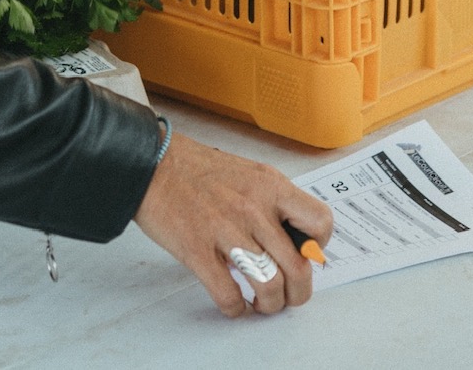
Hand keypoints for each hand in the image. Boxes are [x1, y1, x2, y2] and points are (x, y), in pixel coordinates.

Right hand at [134, 134, 332, 317]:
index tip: (306, 255)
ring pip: (268, 285)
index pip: (319, 222)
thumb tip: (290, 239)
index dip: (318, 247)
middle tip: (291, 296)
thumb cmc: (196, 169)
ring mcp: (225, 231)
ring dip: (270, 305)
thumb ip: (273, 201)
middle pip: (297, 267)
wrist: (152, 164)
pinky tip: (235, 304)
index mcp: (269, 187)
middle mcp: (253, 209)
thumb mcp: (248, 173)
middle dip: (298, 293)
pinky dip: (235, 308)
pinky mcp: (197, 251)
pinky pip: (227, 294)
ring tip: (263, 304)